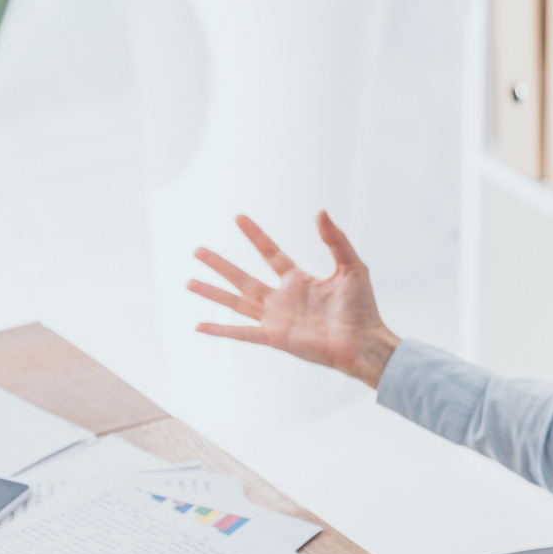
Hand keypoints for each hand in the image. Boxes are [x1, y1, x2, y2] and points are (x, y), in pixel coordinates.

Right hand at [187, 212, 400, 387]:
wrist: (364, 342)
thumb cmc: (362, 308)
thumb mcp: (351, 266)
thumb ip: (335, 239)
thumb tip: (320, 211)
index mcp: (299, 281)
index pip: (271, 253)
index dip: (255, 236)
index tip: (238, 218)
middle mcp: (282, 299)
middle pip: (243, 278)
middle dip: (220, 265)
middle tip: (198, 250)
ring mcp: (276, 319)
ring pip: (236, 302)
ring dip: (212, 292)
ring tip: (189, 282)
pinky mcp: (274, 338)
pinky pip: (241, 333)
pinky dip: (220, 330)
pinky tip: (199, 325)